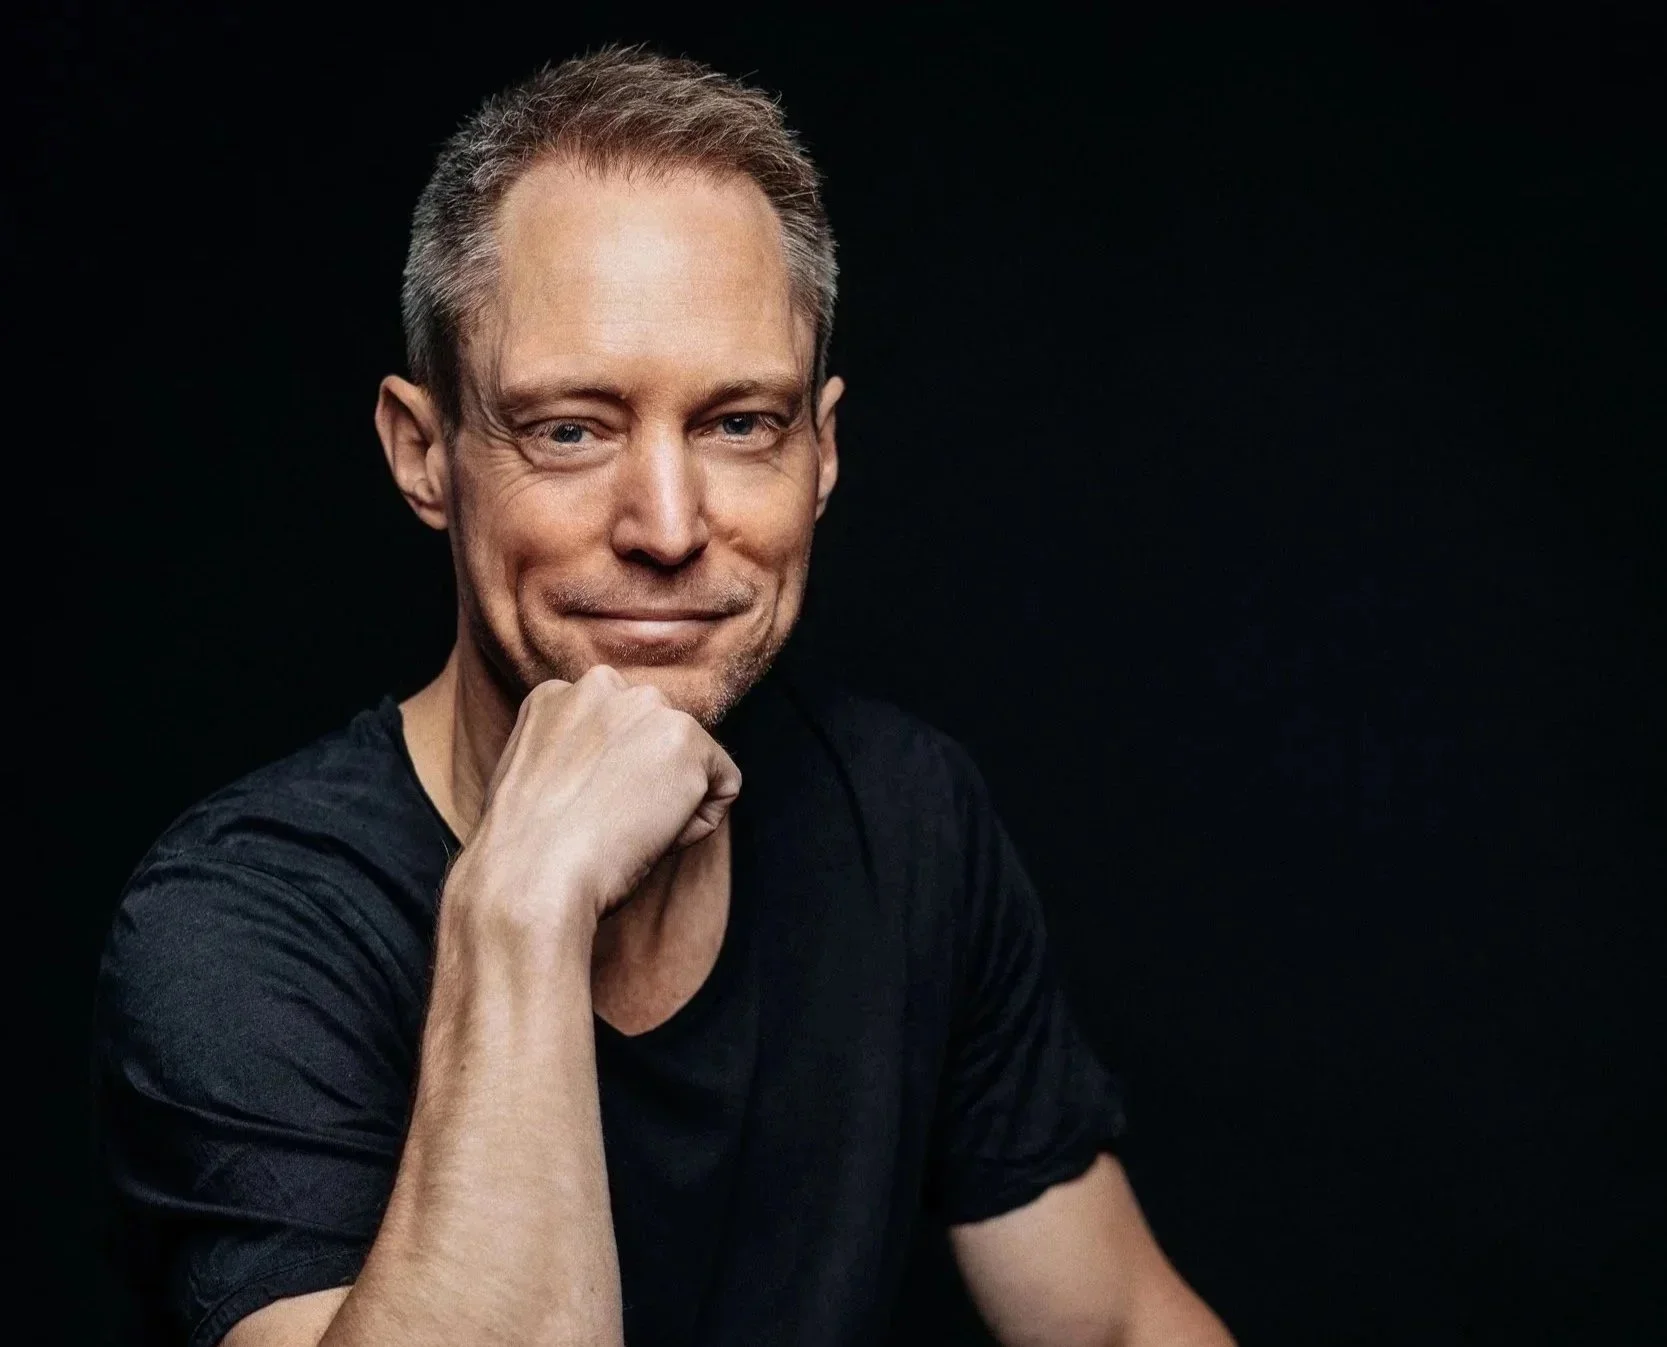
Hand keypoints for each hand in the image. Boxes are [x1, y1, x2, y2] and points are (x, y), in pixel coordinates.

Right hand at [445, 665, 741, 938]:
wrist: (533, 877)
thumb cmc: (527, 851)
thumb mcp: (537, 778)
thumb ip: (575, 754)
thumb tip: (621, 771)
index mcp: (558, 694)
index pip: (617, 731)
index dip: (610, 780)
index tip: (584, 811)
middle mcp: (602, 685)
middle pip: (656, 739)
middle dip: (647, 780)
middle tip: (605, 823)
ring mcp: (647, 708)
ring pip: (691, 762)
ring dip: (673, 800)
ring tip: (625, 829)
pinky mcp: (686, 739)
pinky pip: (724, 785)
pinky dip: (701, 820)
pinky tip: (656, 835)